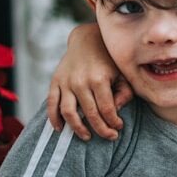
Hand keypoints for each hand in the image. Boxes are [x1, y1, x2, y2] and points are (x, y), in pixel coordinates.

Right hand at [46, 23, 133, 140]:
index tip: (118, 128)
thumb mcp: (123, 73)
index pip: (107, 109)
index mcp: (100, 79)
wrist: (88, 39)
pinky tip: (60, 129)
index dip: (113, 122)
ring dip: (77, 128)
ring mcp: (66, 82)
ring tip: (87, 137)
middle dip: (101, 129)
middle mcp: (81, 81)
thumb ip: (125, 92)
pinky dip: (53, 118)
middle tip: (110, 137)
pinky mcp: (55, 81)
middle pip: (90, 114)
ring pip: (69, 112)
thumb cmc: (109, 59)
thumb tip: (116, 111)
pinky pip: (51, 103)